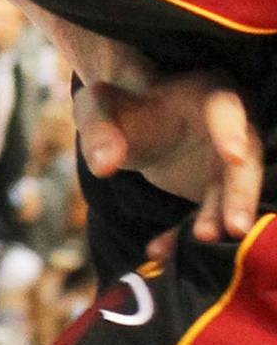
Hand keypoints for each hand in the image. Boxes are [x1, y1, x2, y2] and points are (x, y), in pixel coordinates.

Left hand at [79, 70, 262, 245]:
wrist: (128, 125)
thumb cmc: (117, 107)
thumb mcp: (98, 108)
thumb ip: (98, 128)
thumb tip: (104, 165)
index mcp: (205, 94)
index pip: (225, 108)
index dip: (232, 130)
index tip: (233, 154)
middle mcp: (230, 127)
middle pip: (246, 159)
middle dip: (241, 192)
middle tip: (235, 226)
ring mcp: (228, 163)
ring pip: (234, 191)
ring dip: (221, 216)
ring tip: (202, 237)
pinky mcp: (218, 192)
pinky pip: (211, 213)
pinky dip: (187, 232)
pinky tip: (160, 250)